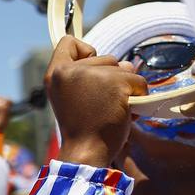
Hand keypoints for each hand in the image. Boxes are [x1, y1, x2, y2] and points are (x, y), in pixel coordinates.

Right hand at [45, 35, 147, 166]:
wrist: (87, 152)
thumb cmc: (82, 128)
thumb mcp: (74, 96)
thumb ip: (89, 75)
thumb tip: (127, 64)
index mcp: (55, 74)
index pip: (68, 42)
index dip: (83, 52)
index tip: (87, 71)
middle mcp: (69, 71)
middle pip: (103, 56)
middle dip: (110, 77)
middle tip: (100, 103)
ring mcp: (93, 75)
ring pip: (124, 68)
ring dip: (125, 88)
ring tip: (112, 109)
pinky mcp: (116, 83)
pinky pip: (139, 81)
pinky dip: (138, 97)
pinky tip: (125, 112)